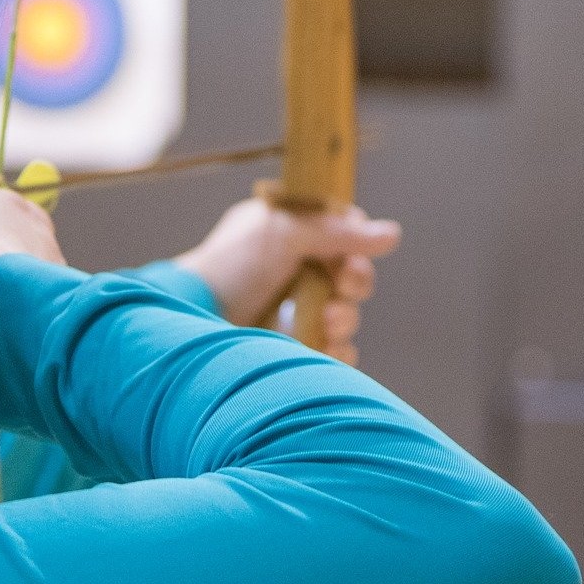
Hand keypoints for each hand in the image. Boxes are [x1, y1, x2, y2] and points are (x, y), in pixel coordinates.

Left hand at [174, 198, 400, 363]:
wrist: (192, 319)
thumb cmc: (228, 267)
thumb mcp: (280, 233)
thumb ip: (335, 231)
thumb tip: (391, 234)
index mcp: (292, 235)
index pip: (345, 236)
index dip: (356, 248)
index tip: (348, 258)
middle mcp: (297, 271)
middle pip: (353, 278)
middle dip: (353, 285)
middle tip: (340, 290)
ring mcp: (295, 311)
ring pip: (347, 316)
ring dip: (344, 319)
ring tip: (324, 322)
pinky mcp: (295, 348)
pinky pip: (335, 351)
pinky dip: (336, 351)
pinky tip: (322, 346)